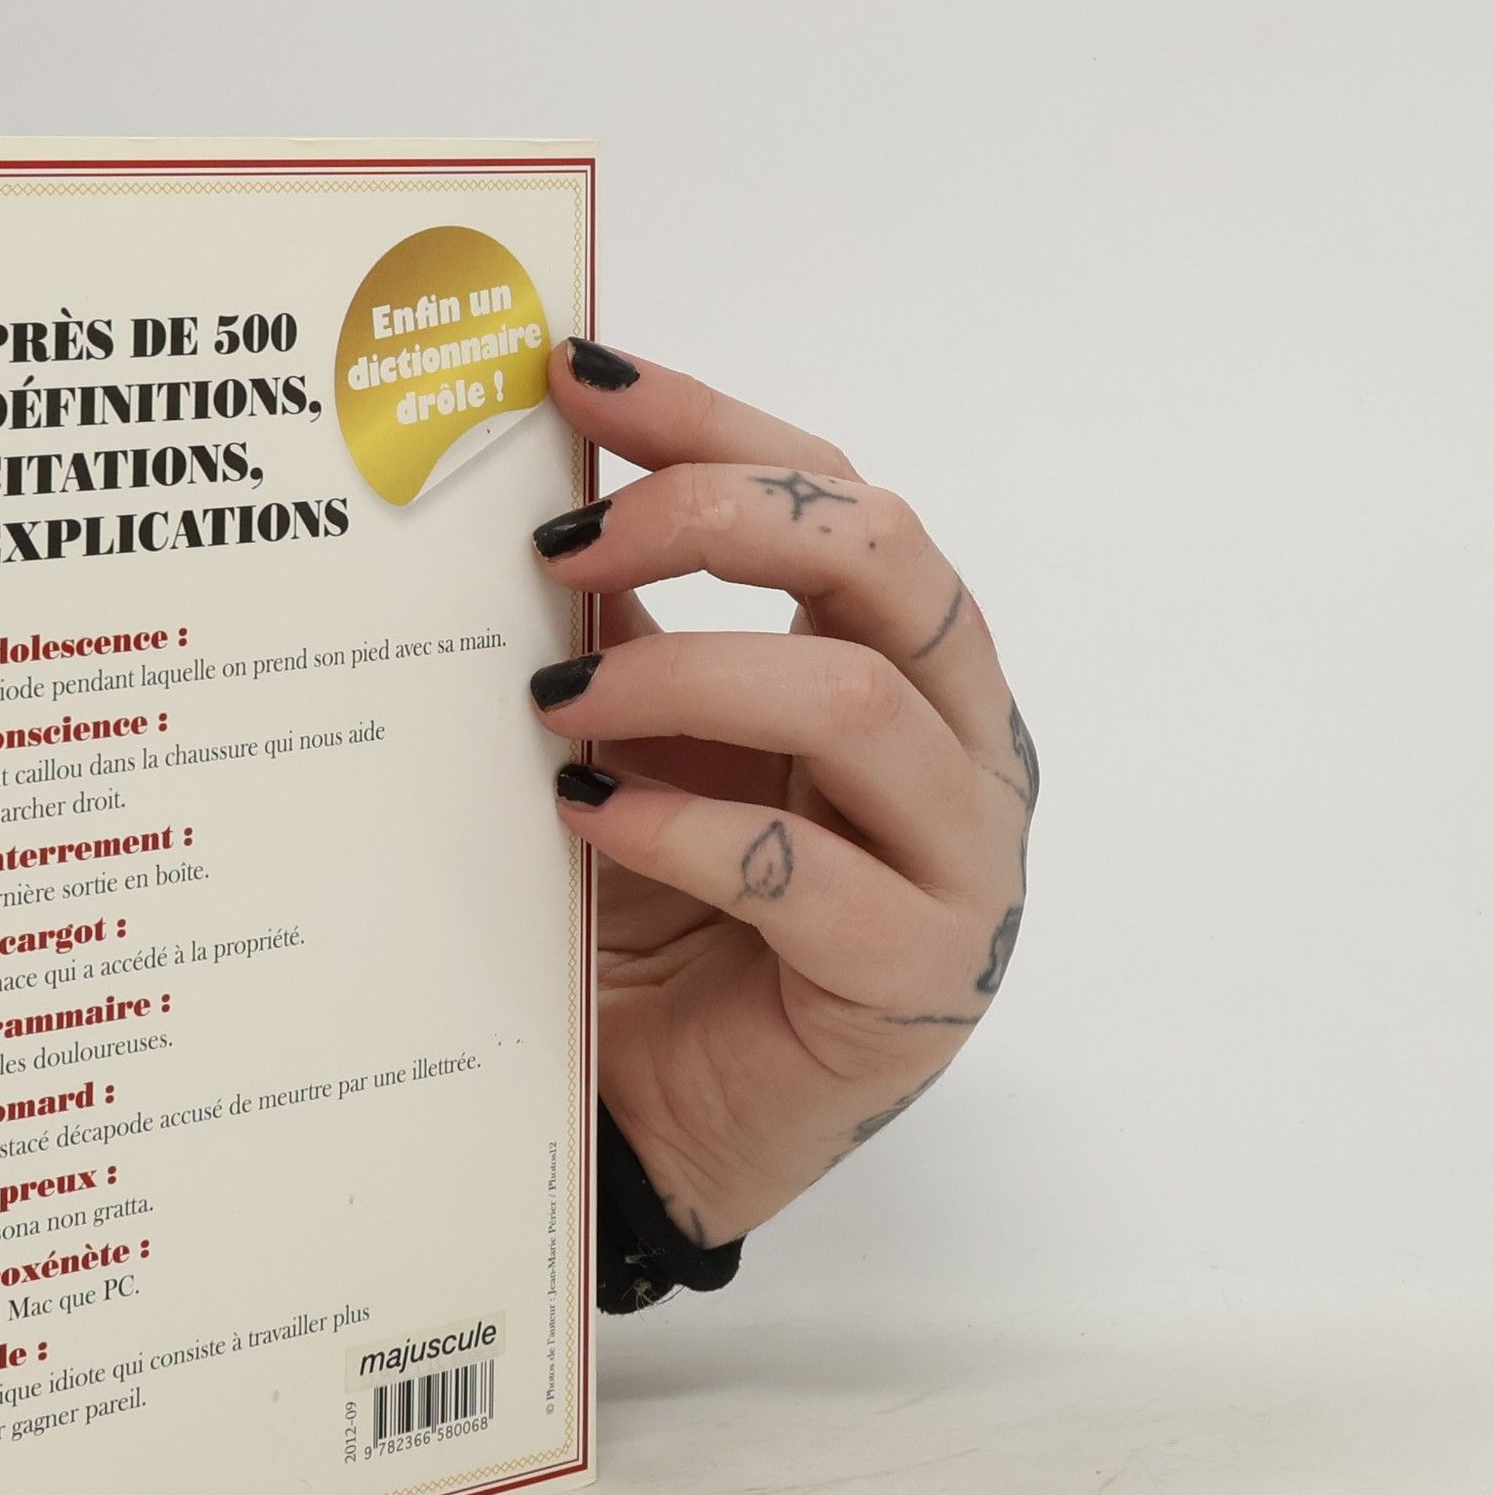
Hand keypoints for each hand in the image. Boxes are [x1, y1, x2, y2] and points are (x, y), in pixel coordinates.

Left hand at [530, 340, 1036, 1248]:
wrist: (672, 1118)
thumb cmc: (664, 923)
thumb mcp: (641, 749)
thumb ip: (625, 634)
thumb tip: (530, 491)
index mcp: (904, 666)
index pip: (833, 493)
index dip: (708, 422)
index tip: (570, 376)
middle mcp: (961, 743)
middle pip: (883, 556)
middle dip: (713, 519)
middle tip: (561, 551)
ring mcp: (963, 862)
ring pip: (857, 700)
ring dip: (682, 679)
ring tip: (550, 711)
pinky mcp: (923, 978)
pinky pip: (807, 871)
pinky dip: (682, 827)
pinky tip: (588, 819)